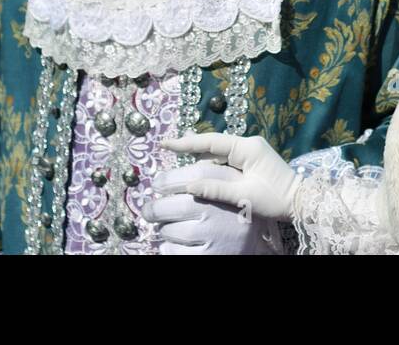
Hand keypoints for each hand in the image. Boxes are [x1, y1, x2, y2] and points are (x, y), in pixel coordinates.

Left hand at [144, 161, 271, 254]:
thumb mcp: (231, 186)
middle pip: (181, 205)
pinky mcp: (208, 256)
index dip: (172, 177)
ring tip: (165, 226)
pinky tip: (170, 242)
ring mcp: (216, 237)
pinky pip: (174, 251)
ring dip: (163, 228)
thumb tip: (182, 141)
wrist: (250, 249)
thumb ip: (209, 168)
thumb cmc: (234, 213)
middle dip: (156, 208)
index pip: (198, 175)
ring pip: (174, 230)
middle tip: (148, 210)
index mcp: (232, 190)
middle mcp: (224, 213)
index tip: (157, 182)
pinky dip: (167, 246)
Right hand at [161, 133, 299, 220]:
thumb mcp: (244, 196)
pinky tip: (199, 169)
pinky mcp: (252, 160)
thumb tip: (188, 185)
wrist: (300, 201)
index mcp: (247, 148)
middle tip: (166, 148)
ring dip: (200, 156)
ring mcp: (251, 151)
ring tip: (177, 158)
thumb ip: (215, 189)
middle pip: (213, 144)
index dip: (186, 143)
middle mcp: (248, 144)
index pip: (211, 142)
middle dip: (190, 147)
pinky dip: (212, 163)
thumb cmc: (275, 198)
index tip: (165, 143)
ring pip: (219, 151)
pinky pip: (227, 159)